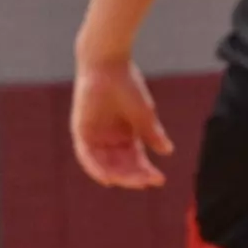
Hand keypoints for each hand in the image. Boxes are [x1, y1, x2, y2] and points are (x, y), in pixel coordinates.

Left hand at [71, 58, 173, 187]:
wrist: (108, 65)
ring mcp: (94, 136)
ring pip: (104, 164)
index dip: (145, 172)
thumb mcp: (143, 114)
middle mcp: (109, 139)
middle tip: (147, 182)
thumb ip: (152, 134)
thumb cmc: (128, 85)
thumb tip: (167, 152)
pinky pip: (86, 156)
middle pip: (120, 166)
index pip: (135, 161)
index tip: (159, 180)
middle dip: (133, 177)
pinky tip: (107, 178)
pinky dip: (95, 168)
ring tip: (132, 182)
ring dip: (118, 175)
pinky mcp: (80, 131)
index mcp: (126, 136)